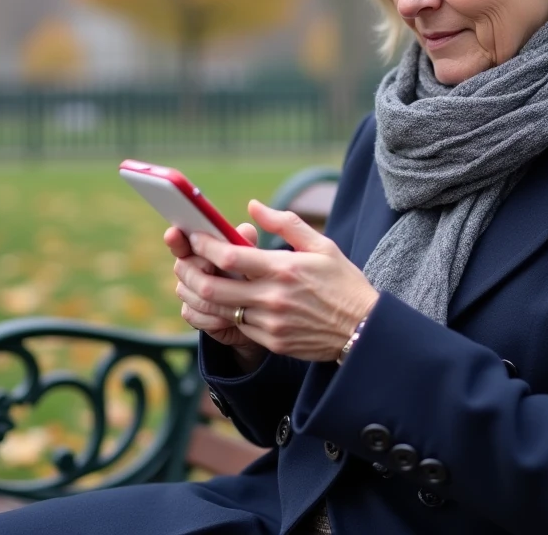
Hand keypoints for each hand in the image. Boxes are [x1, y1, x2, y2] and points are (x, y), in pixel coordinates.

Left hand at [180, 200, 379, 362]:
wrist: (362, 330)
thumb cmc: (343, 283)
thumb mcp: (321, 246)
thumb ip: (285, 223)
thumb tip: (253, 207)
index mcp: (283, 269)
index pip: (230, 257)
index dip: (204, 246)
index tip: (194, 237)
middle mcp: (273, 297)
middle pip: (213, 288)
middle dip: (190, 273)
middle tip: (184, 263)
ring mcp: (271, 323)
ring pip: (219, 311)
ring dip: (199, 297)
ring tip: (192, 283)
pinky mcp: (272, 341)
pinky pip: (237, 328)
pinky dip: (222, 314)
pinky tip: (218, 304)